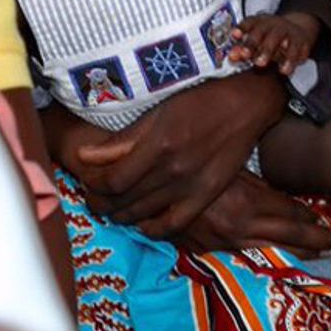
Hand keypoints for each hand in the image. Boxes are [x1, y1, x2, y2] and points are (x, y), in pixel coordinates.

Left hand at [66, 72, 284, 237]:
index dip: (93, 185)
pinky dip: (153, 229)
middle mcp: (172, 170)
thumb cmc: (200, 101)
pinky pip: (173, 223)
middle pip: (123, 201)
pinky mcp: (206, 194)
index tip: (88, 180)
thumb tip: (84, 156)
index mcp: (157, 146)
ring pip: (143, 215)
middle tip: (94, 198)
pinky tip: (143, 222)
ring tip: (113, 207)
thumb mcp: (158, 112)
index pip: (111, 181)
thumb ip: (121, 140)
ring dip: (120, 215)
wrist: (246, 105)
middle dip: (100, 202)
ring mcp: (191, 186)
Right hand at [173, 172, 330, 256]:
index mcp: (247, 203)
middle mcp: (239, 227)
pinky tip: (279, 256)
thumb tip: (288, 197)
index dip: (313, 219)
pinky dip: (266, 255)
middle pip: (289, 237)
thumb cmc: (193, 166)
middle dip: (317, 240)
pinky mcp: (209, 251)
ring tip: (319, 251)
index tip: (329, 220)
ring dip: (298, 251)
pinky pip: (246, 255)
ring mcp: (225, 242)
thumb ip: (260, 186)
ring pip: (271, 251)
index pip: (292, 214)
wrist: (147, 186)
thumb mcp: (232, 169)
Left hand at [231, 13, 320, 73]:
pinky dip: (290, 60)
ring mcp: (287, 31)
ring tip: (260, 63)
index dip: (241, 28)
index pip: (248, 22)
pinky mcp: (301, 41)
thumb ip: (243, 49)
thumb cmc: (271, 38)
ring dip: (268, 50)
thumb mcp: (258, 41)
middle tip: (244, 55)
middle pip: (260, 30)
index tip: (234, 35)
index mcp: (260, 22)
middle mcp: (273, 24)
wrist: (300, 29)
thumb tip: (231, 56)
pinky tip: (284, 70)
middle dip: (251, 43)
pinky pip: (295, 49)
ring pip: (277, 37)